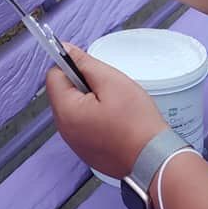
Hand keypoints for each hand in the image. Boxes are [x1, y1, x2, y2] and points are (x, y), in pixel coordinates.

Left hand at [46, 43, 168, 179]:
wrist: (153, 159)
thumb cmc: (136, 121)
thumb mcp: (112, 82)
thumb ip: (85, 63)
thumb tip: (65, 49)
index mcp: (66, 111)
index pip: (54, 75)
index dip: (72, 66)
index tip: (93, 69)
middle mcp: (64, 129)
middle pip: (63, 93)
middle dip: (82, 85)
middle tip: (108, 89)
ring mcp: (74, 143)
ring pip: (74, 109)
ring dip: (90, 101)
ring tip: (115, 106)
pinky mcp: (86, 151)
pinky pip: (83, 126)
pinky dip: (95, 119)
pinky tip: (115, 121)